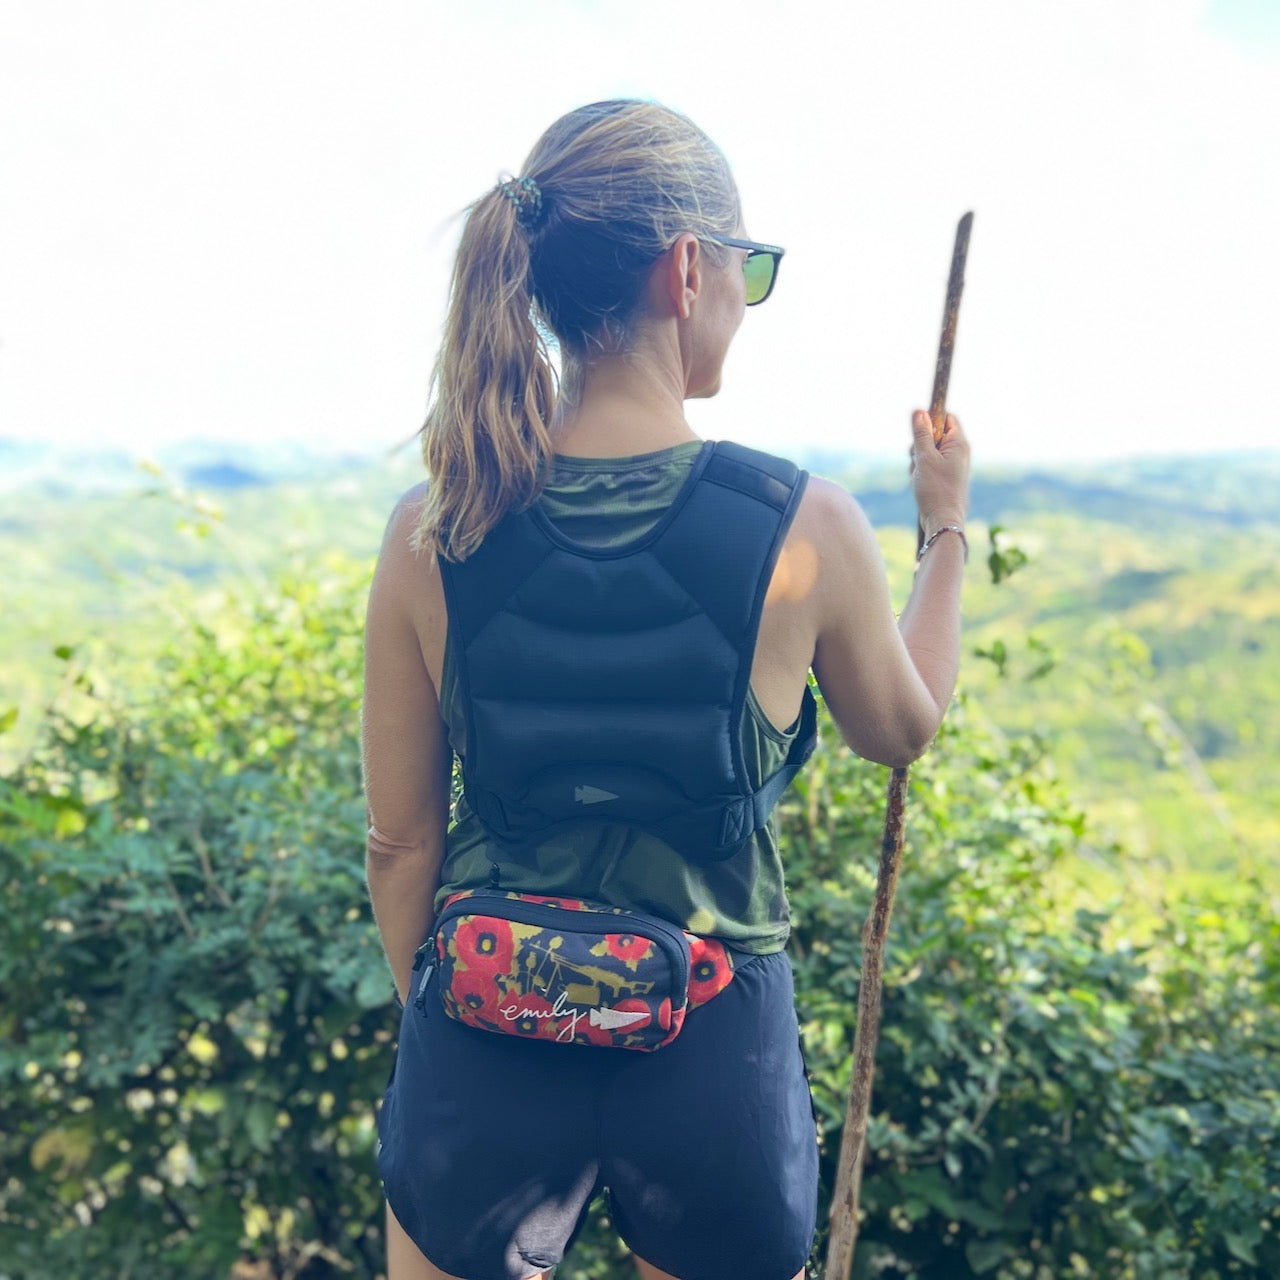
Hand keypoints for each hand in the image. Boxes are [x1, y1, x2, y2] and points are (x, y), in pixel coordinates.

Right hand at [909, 410, 969, 537]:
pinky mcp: (944, 477)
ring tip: (918, 475)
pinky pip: (928, 466)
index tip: (918, 430)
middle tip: (917, 457)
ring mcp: (951, 465)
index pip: (947, 418)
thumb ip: (921, 434)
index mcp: (959, 444)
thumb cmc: (936, 489)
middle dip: (919, 444)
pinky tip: (918, 483)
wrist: (942, 520)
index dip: (931, 419)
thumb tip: (919, 411)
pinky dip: (920, 471)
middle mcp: (958, 452)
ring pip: (928, 452)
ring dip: (917, 460)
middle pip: (934, 435)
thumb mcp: (925, 458)